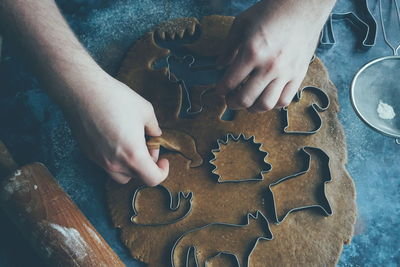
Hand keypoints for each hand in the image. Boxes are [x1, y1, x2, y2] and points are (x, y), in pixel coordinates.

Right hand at [63, 72, 168, 184]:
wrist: (82, 91)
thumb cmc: (116, 99)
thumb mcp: (146, 111)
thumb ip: (154, 128)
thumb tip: (155, 135)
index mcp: (133, 155)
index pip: (153, 179)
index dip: (163, 172)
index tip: (163, 161)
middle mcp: (115, 164)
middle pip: (138, 177)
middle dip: (147, 163)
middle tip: (148, 143)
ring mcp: (99, 161)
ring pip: (121, 175)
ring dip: (131, 165)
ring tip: (132, 143)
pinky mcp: (89, 154)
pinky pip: (107, 165)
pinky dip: (117, 158)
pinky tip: (117, 138)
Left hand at [216, 0, 333, 111]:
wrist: (303, 6)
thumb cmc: (271, 12)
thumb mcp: (242, 23)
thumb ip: (228, 47)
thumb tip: (219, 66)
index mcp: (252, 52)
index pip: (229, 83)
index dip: (220, 90)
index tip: (219, 90)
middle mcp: (269, 66)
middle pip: (245, 99)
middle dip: (232, 103)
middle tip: (230, 100)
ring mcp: (285, 72)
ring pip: (265, 105)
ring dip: (252, 108)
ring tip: (248, 103)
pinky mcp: (298, 75)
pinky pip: (284, 100)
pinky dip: (272, 104)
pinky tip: (266, 97)